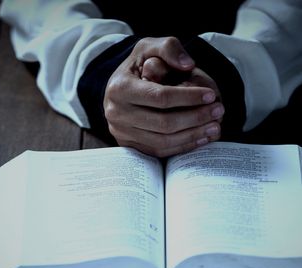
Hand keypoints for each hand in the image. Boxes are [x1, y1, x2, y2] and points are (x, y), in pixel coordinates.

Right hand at [103, 37, 223, 157]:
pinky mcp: (129, 145)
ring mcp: (121, 132)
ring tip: (214, 127)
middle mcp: (117, 113)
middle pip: (163, 123)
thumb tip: (188, 65)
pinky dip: (182, 146)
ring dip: (192, 135)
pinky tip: (200, 138)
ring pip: (162, 141)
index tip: (211, 95)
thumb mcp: (149, 47)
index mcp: (120, 88)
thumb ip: (169, 48)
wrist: (118, 89)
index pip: (160, 97)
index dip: (188, 97)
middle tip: (219, 111)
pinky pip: (159, 151)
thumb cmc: (137, 66)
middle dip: (195, 118)